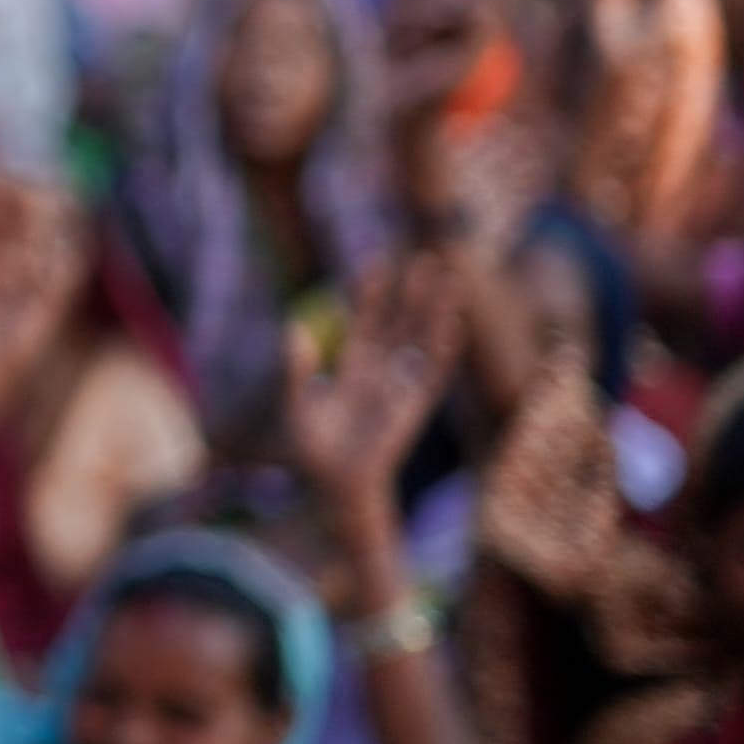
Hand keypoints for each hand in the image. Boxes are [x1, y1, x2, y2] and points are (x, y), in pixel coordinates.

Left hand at [287, 258, 461, 519]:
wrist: (338, 485)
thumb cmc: (313, 449)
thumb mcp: (296, 405)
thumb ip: (294, 370)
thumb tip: (290, 328)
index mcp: (351, 365)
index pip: (365, 319)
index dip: (371, 292)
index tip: (377, 261)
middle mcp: (380, 370)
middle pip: (400, 321)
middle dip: (413, 291)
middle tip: (426, 257)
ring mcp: (400, 385)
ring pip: (422, 339)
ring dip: (436, 311)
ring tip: (450, 280)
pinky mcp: (415, 405)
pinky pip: (433, 371)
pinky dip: (443, 348)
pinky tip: (453, 324)